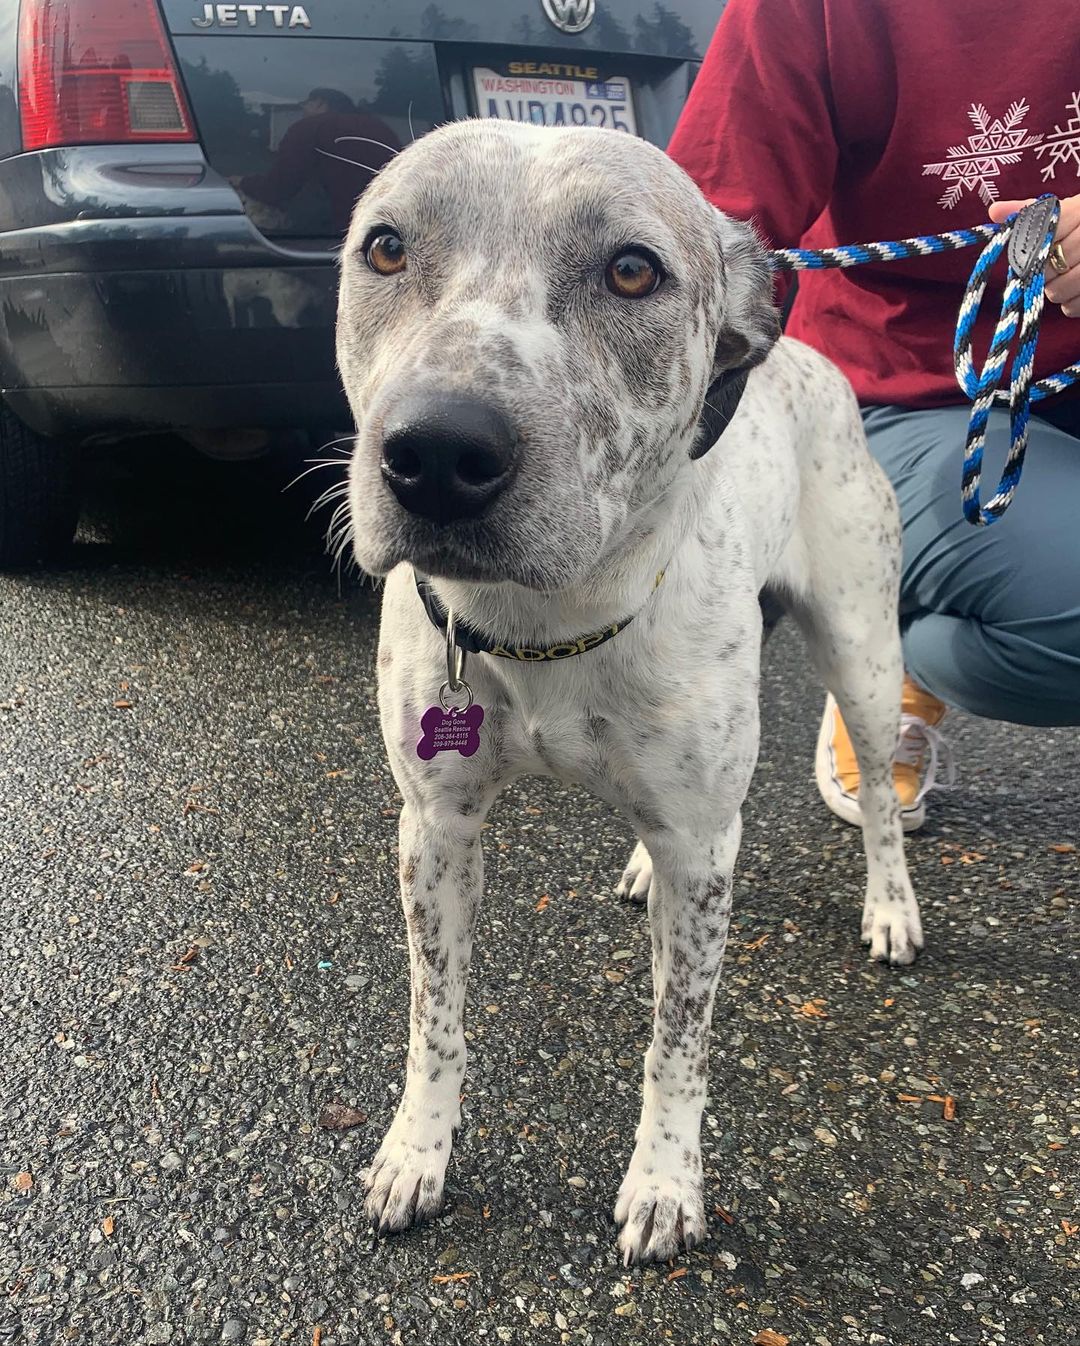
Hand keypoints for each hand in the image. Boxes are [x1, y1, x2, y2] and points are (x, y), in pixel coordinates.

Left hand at [990, 194, 1079, 315]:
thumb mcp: (1066, 212)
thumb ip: (1033, 213)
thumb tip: (994, 211)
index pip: (1043, 234)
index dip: (1032, 248)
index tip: (1032, 251)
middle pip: (1047, 267)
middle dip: (1041, 272)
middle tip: (1051, 265)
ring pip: (1057, 291)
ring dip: (1054, 289)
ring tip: (1065, 276)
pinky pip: (1071, 308)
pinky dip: (1070, 304)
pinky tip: (1077, 289)